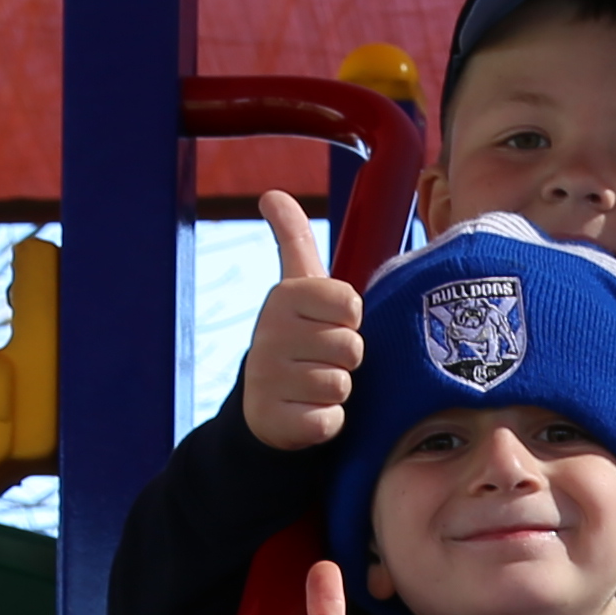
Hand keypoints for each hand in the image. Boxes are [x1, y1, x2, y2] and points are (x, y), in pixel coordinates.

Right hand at [241, 188, 370, 446]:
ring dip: (337, 392)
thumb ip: (292, 239)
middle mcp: (270, 334)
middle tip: (321, 361)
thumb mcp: (296, 287)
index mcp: (283, 296)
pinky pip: (329, 420)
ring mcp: (270, 378)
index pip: (351, 305)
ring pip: (342, 384)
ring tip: (313, 387)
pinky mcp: (278, 420)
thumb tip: (271, 193)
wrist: (264, 405)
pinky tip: (307, 413)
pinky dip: (328, 422)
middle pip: (351, 347)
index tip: (329, 325)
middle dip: (345, 360)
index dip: (350, 321)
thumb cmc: (297, 339)